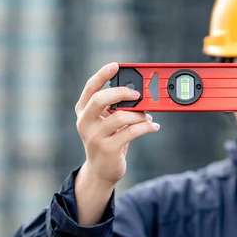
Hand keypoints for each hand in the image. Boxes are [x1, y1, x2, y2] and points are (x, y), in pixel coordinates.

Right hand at [75, 62, 159, 186]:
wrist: (101, 171)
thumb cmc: (107, 141)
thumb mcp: (106, 123)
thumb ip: (115, 108)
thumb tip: (139, 95)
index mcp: (83, 112)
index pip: (89, 89)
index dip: (101, 75)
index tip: (115, 65)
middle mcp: (85, 122)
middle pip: (100, 99)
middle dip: (121, 92)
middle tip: (137, 94)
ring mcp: (95, 137)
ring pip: (121, 117)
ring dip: (139, 115)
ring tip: (148, 117)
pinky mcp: (108, 149)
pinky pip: (132, 132)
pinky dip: (147, 127)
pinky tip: (154, 126)